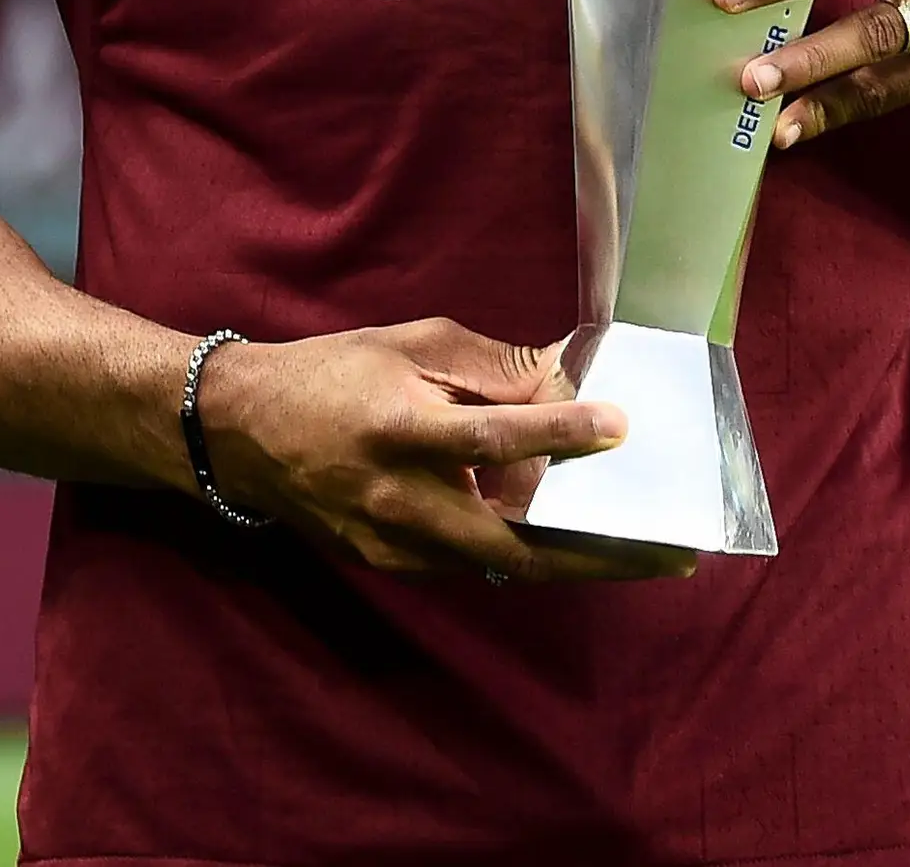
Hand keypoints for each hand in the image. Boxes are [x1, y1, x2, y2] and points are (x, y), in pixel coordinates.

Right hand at [194, 318, 697, 582]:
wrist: (242, 433)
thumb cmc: (332, 374)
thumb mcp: (409, 343)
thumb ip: (489, 365)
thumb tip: (561, 382)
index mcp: (402, 429)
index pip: (493, 435)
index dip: (560, 431)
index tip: (618, 425)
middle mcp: (401, 499)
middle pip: (515, 542)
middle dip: (597, 555)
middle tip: (667, 553)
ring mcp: (395, 544)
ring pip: (501, 562)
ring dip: (569, 559)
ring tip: (635, 551)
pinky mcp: (390, 564)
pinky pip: (470, 560)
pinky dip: (518, 549)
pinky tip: (563, 538)